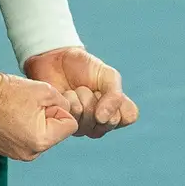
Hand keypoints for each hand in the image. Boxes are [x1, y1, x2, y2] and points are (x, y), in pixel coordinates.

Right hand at [0, 73, 76, 160]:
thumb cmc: (8, 92)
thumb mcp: (45, 91)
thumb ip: (64, 103)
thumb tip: (68, 112)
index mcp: (41, 141)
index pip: (70, 126)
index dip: (59, 110)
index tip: (41, 103)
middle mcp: (30, 153)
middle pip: (56, 133)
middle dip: (48, 117)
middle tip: (28, 106)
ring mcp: (17, 154)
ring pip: (42, 135)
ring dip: (36, 122)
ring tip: (18, 110)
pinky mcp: (7, 151)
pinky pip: (27, 139)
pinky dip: (24, 128)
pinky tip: (11, 116)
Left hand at [22, 47, 138, 138]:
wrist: (56, 59)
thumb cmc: (84, 67)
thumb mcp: (107, 75)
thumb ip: (114, 96)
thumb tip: (103, 119)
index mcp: (116, 111)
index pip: (128, 118)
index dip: (117, 103)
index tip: (106, 89)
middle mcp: (100, 123)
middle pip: (108, 122)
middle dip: (98, 100)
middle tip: (90, 88)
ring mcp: (82, 126)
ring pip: (89, 122)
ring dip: (82, 100)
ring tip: (76, 90)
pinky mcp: (65, 123)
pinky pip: (72, 118)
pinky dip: (70, 101)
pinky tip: (65, 95)